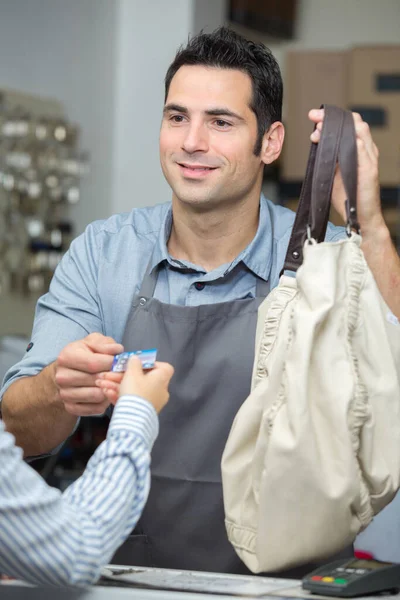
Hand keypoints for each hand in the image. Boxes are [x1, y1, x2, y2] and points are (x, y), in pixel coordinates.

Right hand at [55, 333, 123, 416]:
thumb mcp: (93, 342)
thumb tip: (117, 349)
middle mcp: (62, 377)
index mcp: (66, 357)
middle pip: (96, 380)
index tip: (121, 363)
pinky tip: (106, 392)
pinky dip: (105, 402)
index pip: (94, 363)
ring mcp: (65, 394)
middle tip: (122, 374)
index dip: (112, 363)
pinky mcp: (71, 407)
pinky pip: (96, 408)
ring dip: (110, 389)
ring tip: (113, 382)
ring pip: (97, 395)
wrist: (68, 371)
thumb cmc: (84, 354)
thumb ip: (105, 344)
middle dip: (113, 377)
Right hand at [97, 357, 173, 412]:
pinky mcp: (141, 412)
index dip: (150, 363)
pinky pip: (131, 400)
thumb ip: (133, 362)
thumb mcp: (132, 373)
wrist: (132, 419)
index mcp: (161, 379)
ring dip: (116, 385)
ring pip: (133, 389)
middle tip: (108, 374)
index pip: (163, 367)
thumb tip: (136, 358)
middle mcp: (159, 391)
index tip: (136, 364)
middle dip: (122, 376)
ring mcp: (150, 402)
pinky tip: (106, 392)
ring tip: (101, 383)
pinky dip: (119, 396)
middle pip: (141, 378)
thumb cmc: (135, 392)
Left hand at [308, 109, 385, 238]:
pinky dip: (348, 140)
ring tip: (318, 131)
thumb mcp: (334, 172)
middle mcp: (366, 150)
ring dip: (336, 127)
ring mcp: (369, 158)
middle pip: (354, 122)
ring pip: (359, 130)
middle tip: (314, 118)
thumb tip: (318, 141)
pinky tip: (333, 140)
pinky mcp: (369, 169)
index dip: (332, 117)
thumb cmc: (348, 196)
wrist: (360, 217)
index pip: (349, 124)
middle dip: (332, 118)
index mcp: (359, 149)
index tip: (314, 116)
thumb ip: (330, 156)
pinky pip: (361, 148)